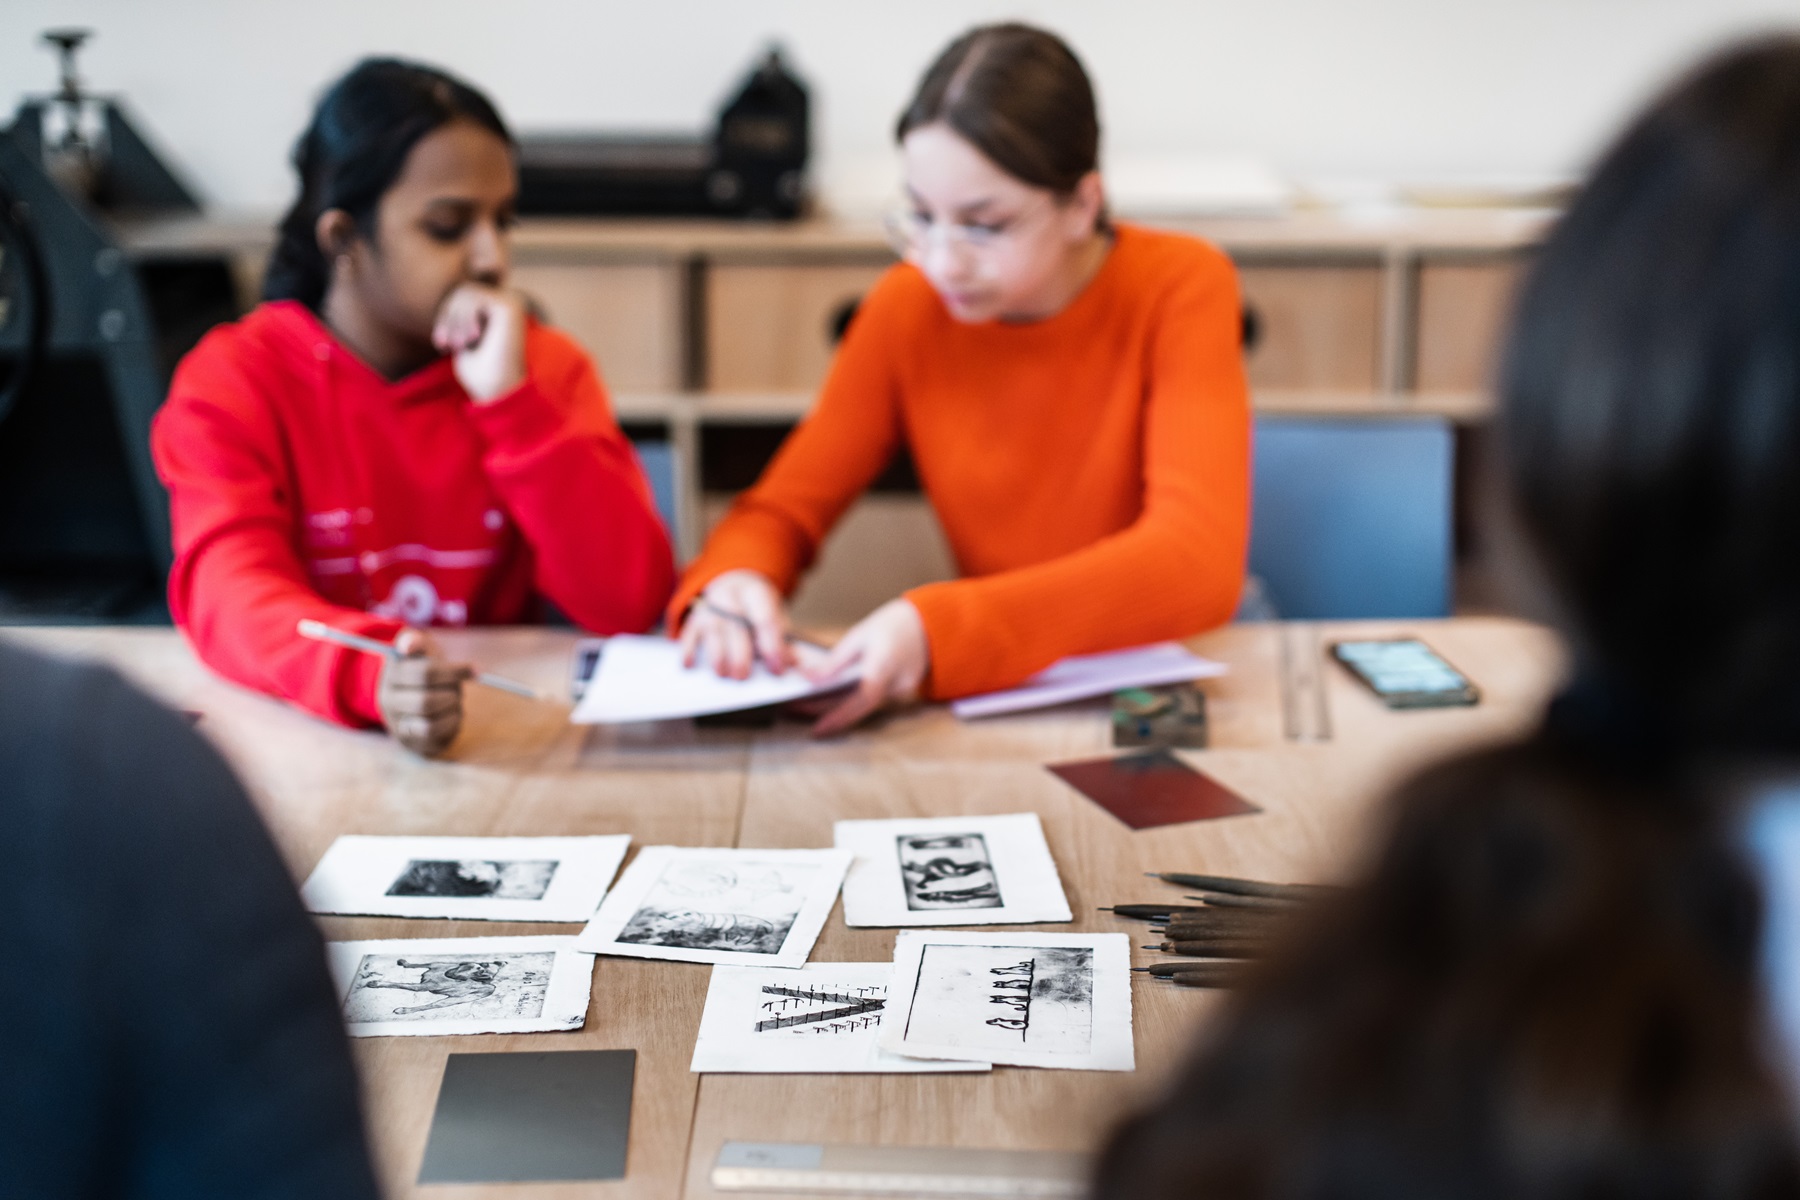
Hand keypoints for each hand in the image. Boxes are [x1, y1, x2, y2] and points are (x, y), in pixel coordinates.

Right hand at [377, 629, 471, 756]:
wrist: (405, 698)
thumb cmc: (417, 668)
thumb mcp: (414, 650)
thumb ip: (413, 641)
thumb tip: (408, 645)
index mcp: (390, 679)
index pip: (425, 674)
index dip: (455, 672)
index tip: (475, 670)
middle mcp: (389, 706)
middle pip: (427, 702)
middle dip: (452, 693)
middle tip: (459, 689)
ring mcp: (399, 727)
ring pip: (431, 724)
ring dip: (453, 710)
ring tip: (454, 700)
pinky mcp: (414, 744)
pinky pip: (437, 738)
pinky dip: (453, 723)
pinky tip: (452, 713)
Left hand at [435, 283, 527, 402]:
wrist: (498, 391)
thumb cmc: (479, 372)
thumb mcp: (461, 338)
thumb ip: (459, 316)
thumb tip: (453, 294)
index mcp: (497, 313)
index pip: (462, 298)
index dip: (445, 318)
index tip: (440, 344)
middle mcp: (507, 304)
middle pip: (462, 291)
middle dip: (447, 317)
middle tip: (445, 345)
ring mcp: (511, 303)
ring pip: (466, 291)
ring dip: (455, 320)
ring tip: (459, 344)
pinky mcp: (510, 306)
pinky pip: (474, 296)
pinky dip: (465, 317)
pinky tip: (473, 338)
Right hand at [678, 570, 792, 678]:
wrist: (732, 585)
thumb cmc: (756, 608)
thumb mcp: (774, 615)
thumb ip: (782, 638)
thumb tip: (794, 662)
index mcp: (755, 593)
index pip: (765, 620)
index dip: (772, 646)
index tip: (778, 669)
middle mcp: (730, 597)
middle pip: (735, 626)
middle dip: (739, 654)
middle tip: (743, 676)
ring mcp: (709, 607)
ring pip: (711, 631)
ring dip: (716, 655)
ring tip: (724, 674)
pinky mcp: (693, 618)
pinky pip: (688, 634)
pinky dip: (688, 650)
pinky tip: (691, 665)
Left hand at [805, 599, 928, 736]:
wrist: (931, 624)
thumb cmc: (895, 624)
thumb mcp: (859, 636)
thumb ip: (835, 662)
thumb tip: (809, 679)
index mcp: (886, 667)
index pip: (861, 701)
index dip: (838, 718)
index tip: (816, 730)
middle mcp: (897, 686)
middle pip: (857, 707)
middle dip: (825, 711)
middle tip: (793, 708)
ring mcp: (902, 692)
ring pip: (863, 706)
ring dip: (835, 706)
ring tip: (804, 702)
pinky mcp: (900, 693)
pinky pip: (871, 701)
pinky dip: (850, 700)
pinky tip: (828, 697)